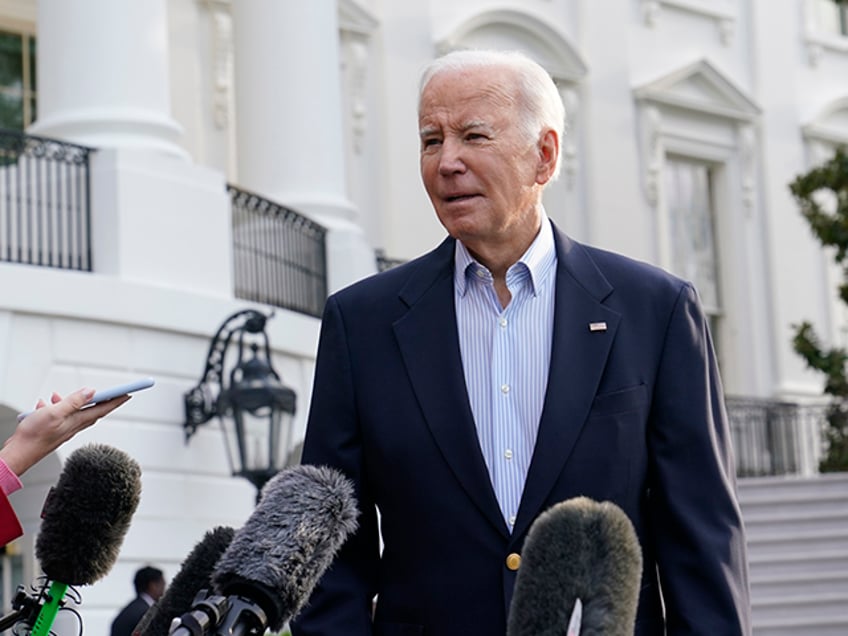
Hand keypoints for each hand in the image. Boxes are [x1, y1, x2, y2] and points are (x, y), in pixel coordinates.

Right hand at [0, 388, 131, 476]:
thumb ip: (73, 402)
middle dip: (101, 400)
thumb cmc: (34, 436)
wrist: (18, 453)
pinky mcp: (53, 430)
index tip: (128, 394)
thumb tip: (92, 392)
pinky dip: (53, 407)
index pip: (102, 408)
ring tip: (58, 396)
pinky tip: (43, 404)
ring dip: (70, 401)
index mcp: (77, 421)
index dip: (116, 400)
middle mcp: (74, 425)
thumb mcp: (55, 413)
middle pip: (92, 410)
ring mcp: (64, 428)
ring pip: (73, 411)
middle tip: (112, 392)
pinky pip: (58, 415)